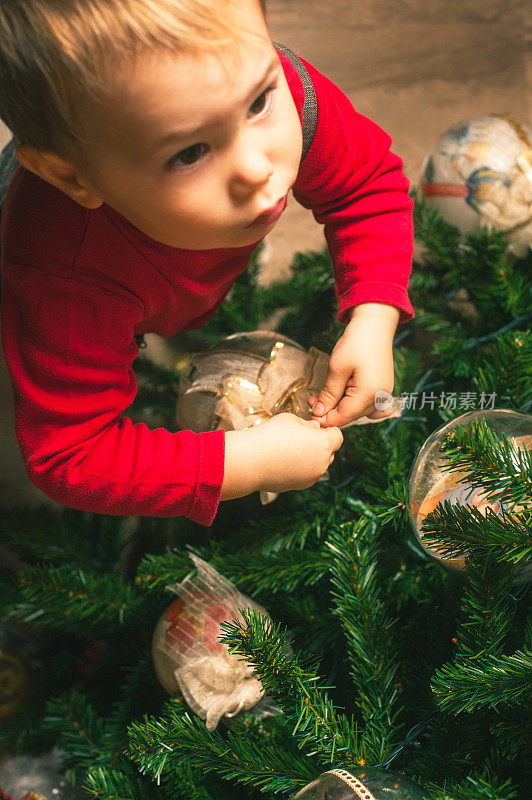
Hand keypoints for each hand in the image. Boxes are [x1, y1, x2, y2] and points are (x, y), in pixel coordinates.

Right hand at [221, 413, 342, 499]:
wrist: (249, 461)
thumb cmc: (270, 435)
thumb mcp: (292, 419)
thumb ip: (308, 425)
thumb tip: (314, 430)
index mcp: (324, 444)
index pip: (338, 435)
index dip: (328, 429)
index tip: (315, 426)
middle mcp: (322, 463)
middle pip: (329, 451)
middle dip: (319, 443)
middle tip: (300, 436)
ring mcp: (311, 477)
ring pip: (318, 464)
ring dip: (310, 456)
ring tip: (290, 448)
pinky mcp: (299, 486)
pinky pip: (306, 474)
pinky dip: (300, 467)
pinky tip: (284, 460)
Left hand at [308, 303, 398, 427]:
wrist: (375, 324)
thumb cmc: (356, 342)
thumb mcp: (336, 368)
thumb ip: (328, 394)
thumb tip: (318, 413)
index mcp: (368, 394)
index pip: (343, 417)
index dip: (325, 419)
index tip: (310, 415)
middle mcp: (380, 398)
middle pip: (351, 416)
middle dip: (331, 412)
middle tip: (312, 401)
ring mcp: (384, 393)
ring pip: (359, 412)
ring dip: (341, 408)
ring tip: (324, 396)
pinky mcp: (383, 388)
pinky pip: (371, 406)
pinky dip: (357, 406)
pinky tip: (346, 400)